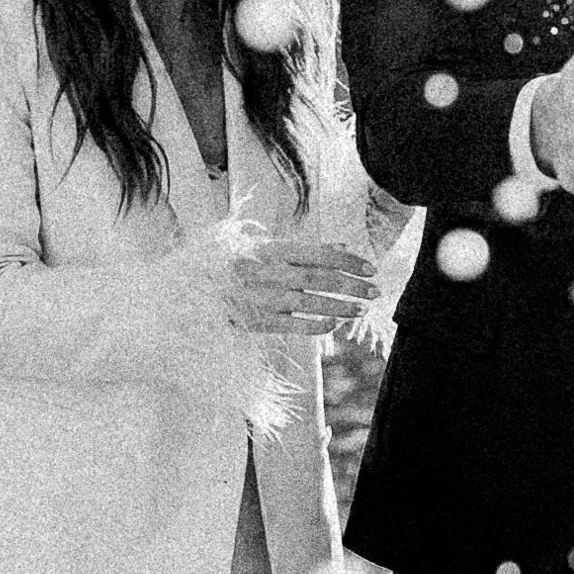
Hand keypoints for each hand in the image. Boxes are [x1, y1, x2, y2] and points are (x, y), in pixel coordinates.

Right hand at [221, 224, 376, 335]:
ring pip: (307, 302)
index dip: (347, 261)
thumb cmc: (240, 264)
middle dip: (350, 285)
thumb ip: (306, 250)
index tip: (371, 267)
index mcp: (272, 250)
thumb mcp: (269, 249)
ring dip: (338, 306)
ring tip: (361, 309)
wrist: (198, 287)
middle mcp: (268, 272)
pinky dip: (313, 325)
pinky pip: (290, 324)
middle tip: (375, 290)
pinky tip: (333, 325)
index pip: (318, 254)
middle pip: (317, 278)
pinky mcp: (255, 320)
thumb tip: (342, 248)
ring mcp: (261, 297)